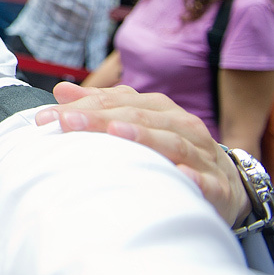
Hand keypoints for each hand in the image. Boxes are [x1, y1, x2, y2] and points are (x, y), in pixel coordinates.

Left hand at [35, 82, 249, 226]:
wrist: (227, 183)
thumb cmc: (170, 148)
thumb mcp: (136, 122)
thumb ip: (100, 106)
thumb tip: (61, 90)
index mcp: (156, 108)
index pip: (114, 101)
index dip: (80, 106)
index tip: (45, 117)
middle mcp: (178, 124)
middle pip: (136, 117)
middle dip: (98, 118)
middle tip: (66, 123)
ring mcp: (200, 153)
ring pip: (170, 141)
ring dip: (142, 137)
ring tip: (115, 134)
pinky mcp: (216, 184)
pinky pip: (204, 179)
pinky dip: (191, 176)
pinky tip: (177, 175)